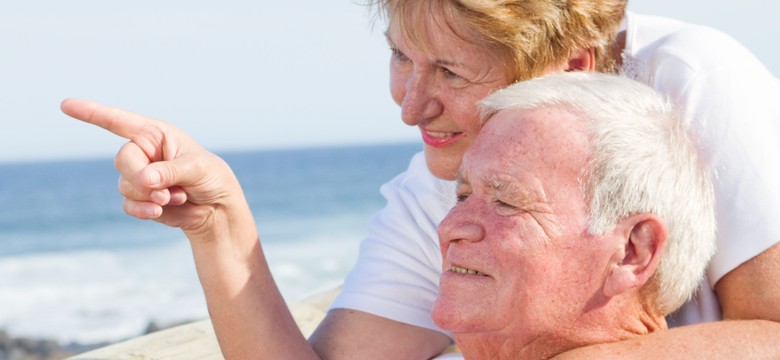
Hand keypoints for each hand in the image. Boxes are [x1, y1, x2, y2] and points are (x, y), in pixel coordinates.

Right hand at [61, 99, 245, 235]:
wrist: (216, 209)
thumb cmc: (212, 179)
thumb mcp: (198, 168)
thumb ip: (171, 171)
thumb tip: (144, 180)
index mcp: (156, 134)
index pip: (119, 121)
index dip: (93, 113)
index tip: (66, 105)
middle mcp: (144, 153)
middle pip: (123, 161)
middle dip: (141, 178)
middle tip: (165, 190)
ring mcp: (139, 176)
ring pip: (125, 185)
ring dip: (150, 195)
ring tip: (176, 197)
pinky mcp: (139, 199)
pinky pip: (128, 204)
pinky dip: (144, 209)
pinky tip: (161, 210)